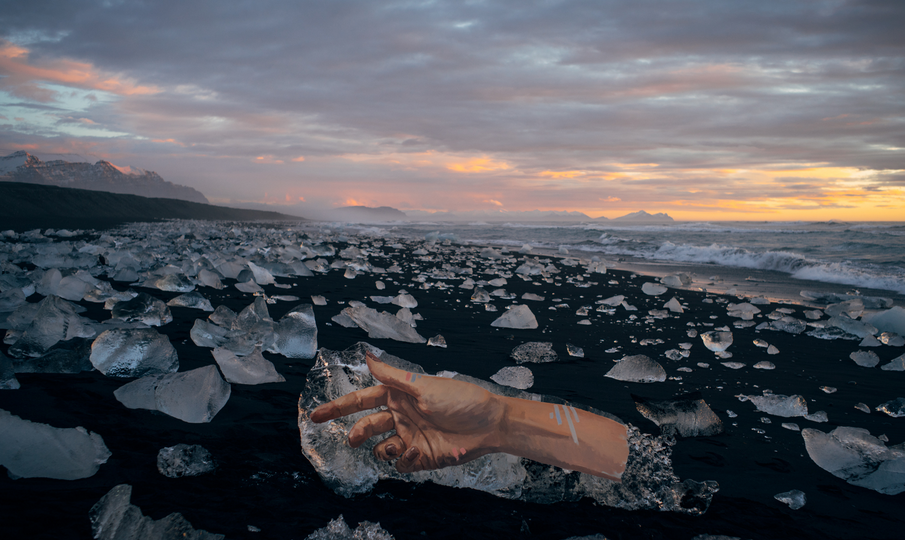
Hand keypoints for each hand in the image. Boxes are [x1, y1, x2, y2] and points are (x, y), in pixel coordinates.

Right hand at [309, 351, 506, 472]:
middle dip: (357, 433)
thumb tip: (366, 356)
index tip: (315, 416)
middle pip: (366, 426)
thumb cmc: (460, 399)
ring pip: (380, 448)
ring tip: (401, 443)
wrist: (489, 425)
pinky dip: (404, 460)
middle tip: (353, 439)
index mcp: (398, 396)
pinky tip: (418, 451)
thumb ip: (392, 376)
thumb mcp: (423, 385)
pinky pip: (400, 464)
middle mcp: (400, 416)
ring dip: (384, 448)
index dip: (338, 408)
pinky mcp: (421, 458)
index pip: (361, 401)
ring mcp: (410, 437)